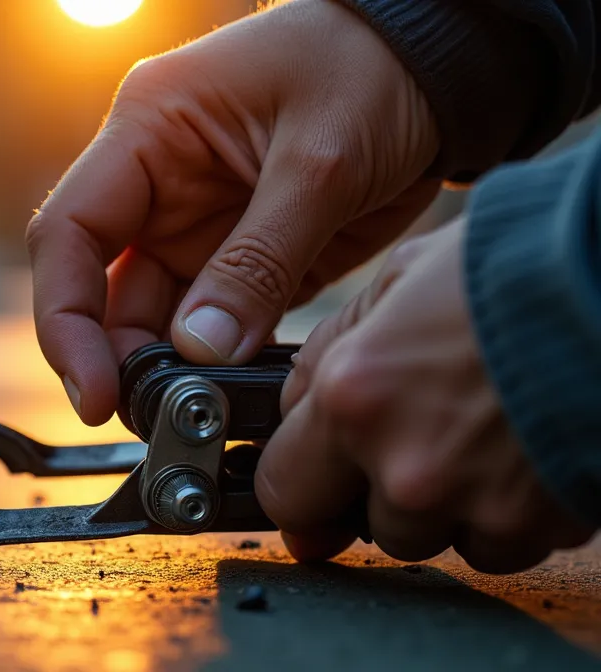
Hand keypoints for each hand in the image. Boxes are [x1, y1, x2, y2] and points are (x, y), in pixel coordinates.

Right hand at [27, 0, 440, 424]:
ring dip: (170, 371)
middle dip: (120, 360)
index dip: (65, 319)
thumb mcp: (321, 159)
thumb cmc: (370, 64)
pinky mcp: (242, 259)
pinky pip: (213, 324)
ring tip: (201, 416)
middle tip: (160, 418)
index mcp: (148, 133)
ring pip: (155, 317)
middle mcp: (157, 185)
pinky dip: (220, 364)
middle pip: (102, 289)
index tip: (94, 390)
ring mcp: (197, 225)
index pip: (69, 234)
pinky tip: (236, 394)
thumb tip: (202, 352)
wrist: (439, 59)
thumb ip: (260, 260)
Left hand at [257, 217, 596, 572]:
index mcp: (354, 400)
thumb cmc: (512, 265)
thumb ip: (328, 356)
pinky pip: (497, 545)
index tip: (315, 471)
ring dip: (443, 502)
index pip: (284, 491)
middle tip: (420, 426)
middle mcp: (408, 467)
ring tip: (477, 431)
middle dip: (377, 486)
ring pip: (431, 537)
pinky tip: (519, 452)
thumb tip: (289, 413)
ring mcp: (477, 505)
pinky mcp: (540, 526)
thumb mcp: (393, 284)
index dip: (301, 479)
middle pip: (362, 523)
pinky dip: (503, 512)